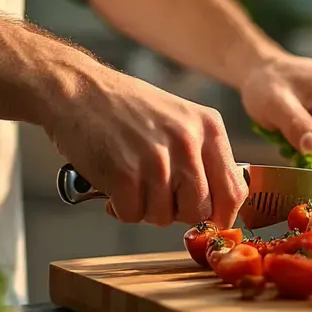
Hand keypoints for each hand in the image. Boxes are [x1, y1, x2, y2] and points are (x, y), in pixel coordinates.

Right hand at [43, 67, 248, 227]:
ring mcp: (157, 159)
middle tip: (156, 195)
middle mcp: (188, 143)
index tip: (207, 223)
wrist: (77, 88)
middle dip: (177, 213)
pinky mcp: (124, 174)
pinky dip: (120, 207)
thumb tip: (216, 209)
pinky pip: (132, 215)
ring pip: (163, 217)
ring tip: (130, 179)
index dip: (221, 217)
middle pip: (199, 211)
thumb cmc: (127, 108)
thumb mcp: (180, 120)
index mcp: (209, 128)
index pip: (234, 191)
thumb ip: (201, 157)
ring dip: (144, 208)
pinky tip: (112, 183)